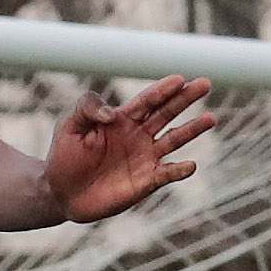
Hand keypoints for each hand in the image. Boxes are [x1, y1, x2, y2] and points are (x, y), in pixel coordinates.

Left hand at [45, 74, 214, 223]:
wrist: (60, 192)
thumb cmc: (65, 154)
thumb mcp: (70, 123)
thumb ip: (88, 107)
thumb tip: (114, 114)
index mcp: (123, 118)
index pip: (148, 99)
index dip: (163, 89)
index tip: (179, 79)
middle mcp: (138, 135)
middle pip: (167, 113)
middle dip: (186, 99)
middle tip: (205, 83)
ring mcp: (144, 158)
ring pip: (174, 140)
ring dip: (192, 130)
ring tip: (210, 119)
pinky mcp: (144, 182)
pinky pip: (166, 174)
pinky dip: (179, 170)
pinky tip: (190, 165)